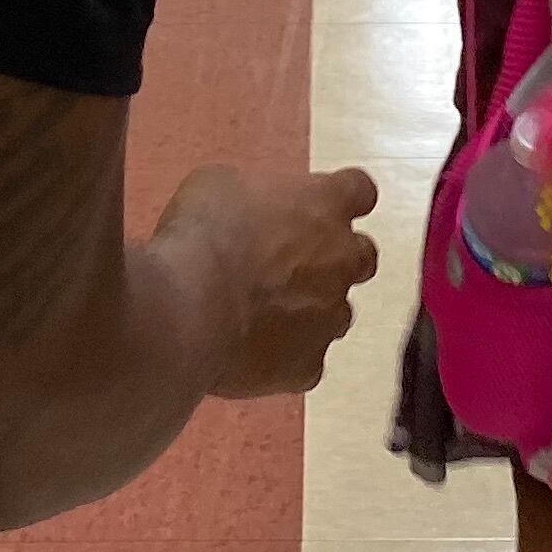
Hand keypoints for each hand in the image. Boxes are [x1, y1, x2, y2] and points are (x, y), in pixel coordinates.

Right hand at [158, 163, 380, 398]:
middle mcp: (341, 259)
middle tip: (293, 262)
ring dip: (312, 309)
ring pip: (337, 314)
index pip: (358, 191)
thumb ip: (257, 197)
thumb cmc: (203, 234)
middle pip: (362, 257)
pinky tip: (251, 350)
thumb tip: (254, 209)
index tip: (319, 203)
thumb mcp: (221, 184)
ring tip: (264, 313)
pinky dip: (286, 357)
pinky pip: (307, 362)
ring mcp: (330, 318)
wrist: (188, 308)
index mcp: (324, 204)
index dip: (340, 198)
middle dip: (336, 259)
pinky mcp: (308, 367)